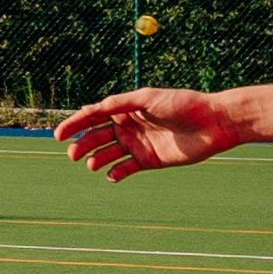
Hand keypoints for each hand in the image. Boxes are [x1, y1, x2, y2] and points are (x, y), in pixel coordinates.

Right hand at [54, 88, 242, 179]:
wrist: (213, 123)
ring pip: (107, 154)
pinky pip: (126, 169)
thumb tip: (93, 108)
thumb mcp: (149, 98)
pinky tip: (112, 175)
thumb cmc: (183, 104)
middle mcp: (128, 126)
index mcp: (126, 108)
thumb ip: (120, 103)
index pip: (92, 116)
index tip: (58, 135)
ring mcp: (138, 144)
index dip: (74, 125)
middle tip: (73, 155)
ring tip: (91, 165)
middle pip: (96, 136)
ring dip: (96, 159)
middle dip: (82, 145)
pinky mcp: (149, 160)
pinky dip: (116, 173)